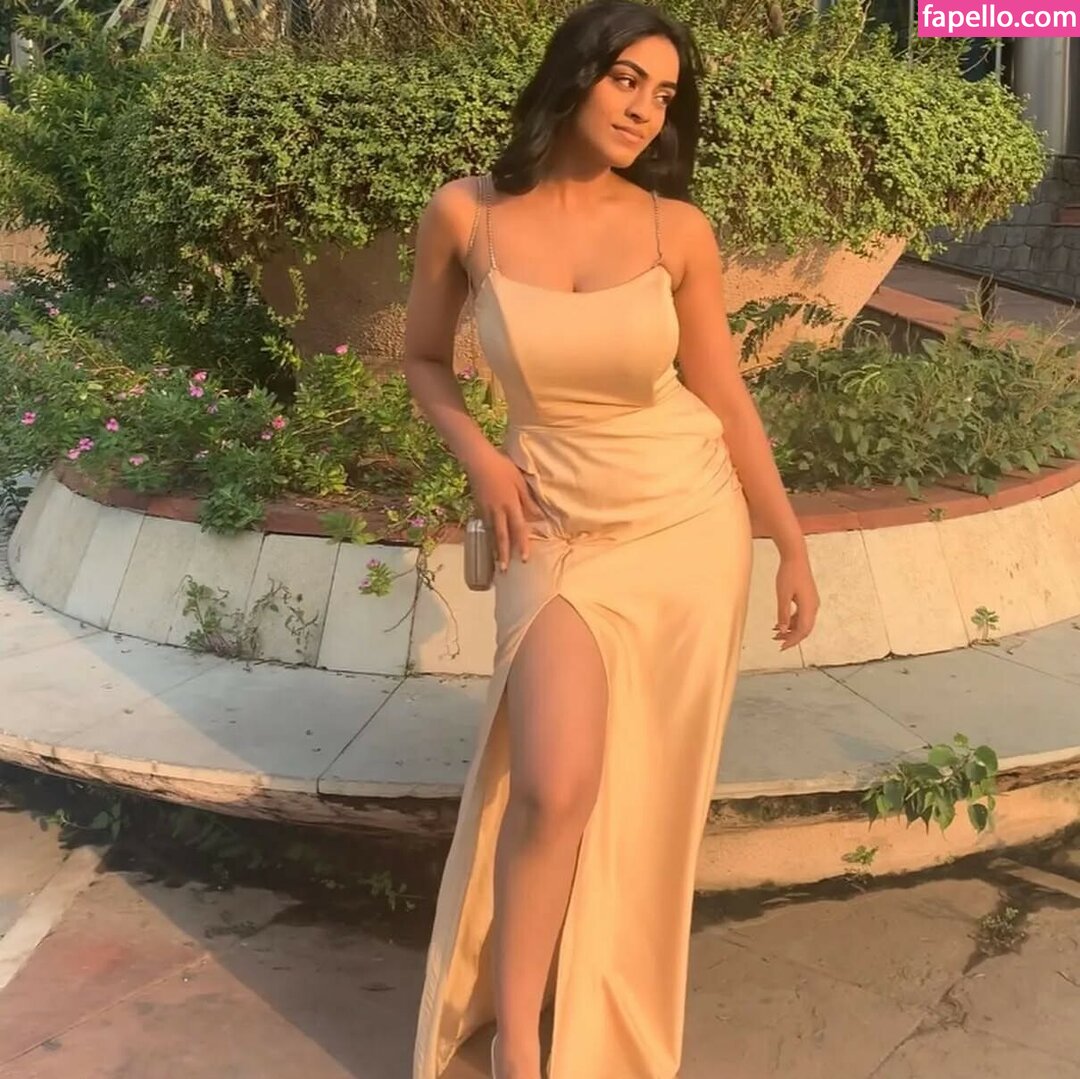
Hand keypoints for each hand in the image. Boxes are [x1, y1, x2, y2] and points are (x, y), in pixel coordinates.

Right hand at [466, 448, 543, 570]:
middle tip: (504, 570)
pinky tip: (490, 543)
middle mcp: (497, 511)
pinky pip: (485, 525)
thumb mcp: (520, 482)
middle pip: (502, 536)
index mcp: (510, 504)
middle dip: (503, 554)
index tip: (524, 559)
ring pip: (491, 533)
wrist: (478, 461)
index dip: (522, 544)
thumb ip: (528, 500)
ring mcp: (486, 510)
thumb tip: (538, 516)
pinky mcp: (478, 507)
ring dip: (494, 548)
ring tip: (496, 562)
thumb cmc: (503, 468)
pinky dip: (488, 536)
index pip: (518, 528)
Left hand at [774, 553, 818, 650]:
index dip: (792, 641)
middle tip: (777, 643)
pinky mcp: (808, 598)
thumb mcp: (782, 595)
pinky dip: (791, 621)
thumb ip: (783, 613)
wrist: (796, 558)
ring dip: (790, 629)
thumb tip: (782, 630)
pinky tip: (780, 622)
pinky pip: (801, 615)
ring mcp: (812, 602)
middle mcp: (813, 606)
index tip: (782, 647)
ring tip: (775, 633)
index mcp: (809, 607)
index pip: (803, 631)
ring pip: (803, 622)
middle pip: (804, 629)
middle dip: (791, 637)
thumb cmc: (789, 574)